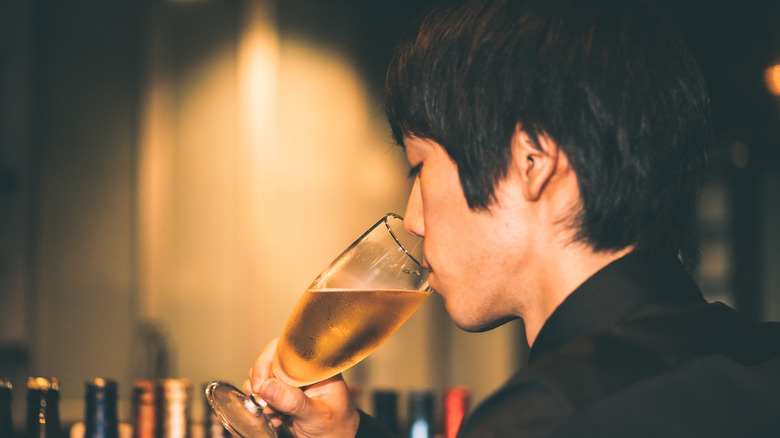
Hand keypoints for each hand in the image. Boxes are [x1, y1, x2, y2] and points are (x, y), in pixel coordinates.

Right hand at [243, 338, 360, 437]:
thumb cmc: (336, 430)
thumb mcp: (318, 416)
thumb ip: (295, 402)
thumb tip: (268, 386)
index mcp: (318, 368)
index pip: (290, 348)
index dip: (271, 359)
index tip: (262, 380)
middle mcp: (303, 372)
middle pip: (271, 360)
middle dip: (262, 380)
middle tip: (264, 400)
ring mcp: (291, 384)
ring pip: (264, 377)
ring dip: (261, 395)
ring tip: (272, 412)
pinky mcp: (283, 397)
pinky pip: (263, 392)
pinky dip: (261, 404)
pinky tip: (273, 417)